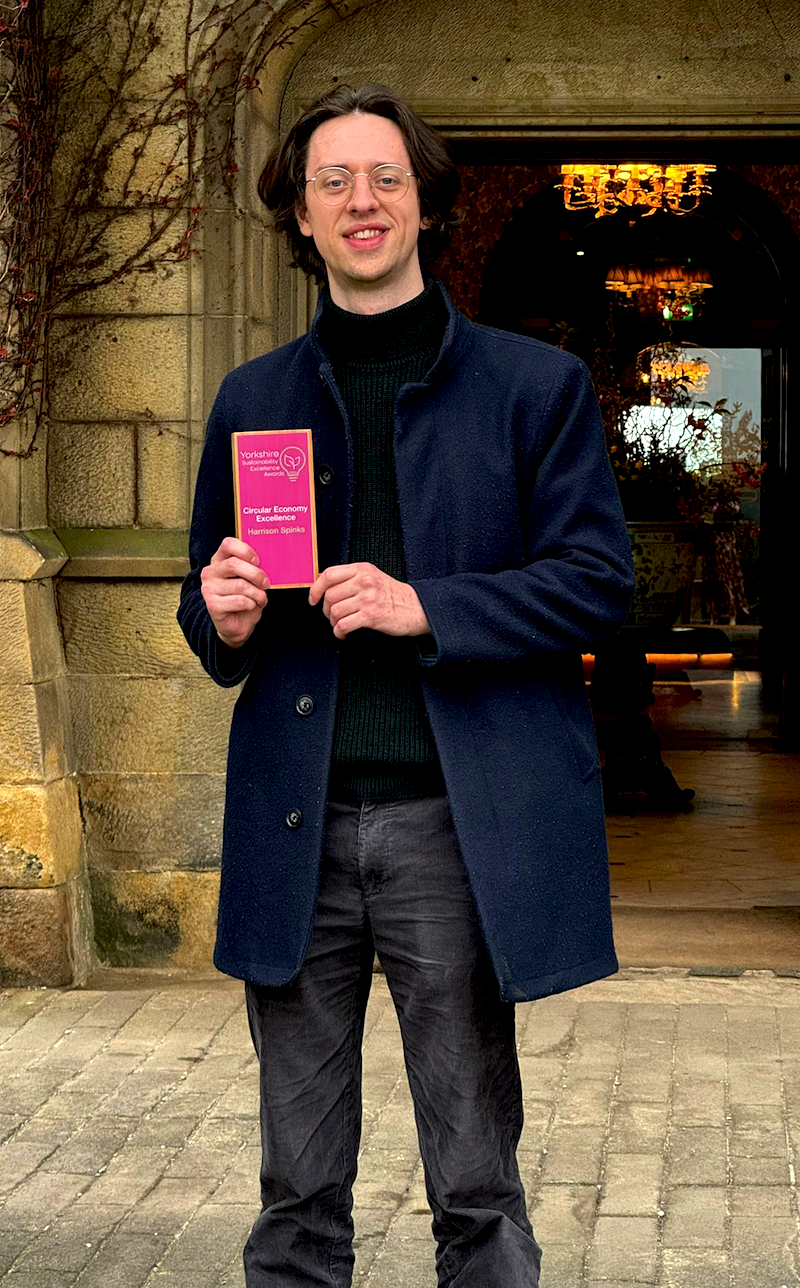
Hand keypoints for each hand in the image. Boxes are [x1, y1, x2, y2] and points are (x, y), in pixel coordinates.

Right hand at [201, 537, 268, 647]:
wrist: (237, 624)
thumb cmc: (246, 597)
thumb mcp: (250, 579)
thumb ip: (253, 567)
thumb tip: (270, 560)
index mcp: (219, 560)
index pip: (227, 544)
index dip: (245, 550)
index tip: (258, 561)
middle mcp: (210, 572)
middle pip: (234, 565)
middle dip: (256, 574)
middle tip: (266, 583)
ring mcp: (209, 589)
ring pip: (240, 585)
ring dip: (257, 593)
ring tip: (261, 598)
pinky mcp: (212, 605)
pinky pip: (240, 601)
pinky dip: (252, 604)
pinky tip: (251, 606)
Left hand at [309, 563, 429, 640]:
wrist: (417, 608)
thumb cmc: (393, 595)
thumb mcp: (373, 577)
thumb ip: (351, 578)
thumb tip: (324, 585)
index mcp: (362, 569)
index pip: (329, 574)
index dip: (315, 588)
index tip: (313, 599)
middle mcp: (364, 581)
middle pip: (330, 595)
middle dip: (326, 610)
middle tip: (331, 616)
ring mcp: (368, 598)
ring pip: (335, 611)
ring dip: (333, 622)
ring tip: (339, 625)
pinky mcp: (371, 615)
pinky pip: (344, 625)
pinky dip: (339, 632)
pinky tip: (343, 633)